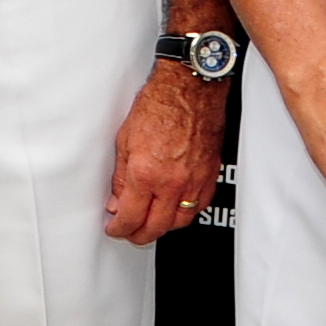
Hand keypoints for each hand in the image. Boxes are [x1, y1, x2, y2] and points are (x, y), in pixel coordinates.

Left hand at [103, 63, 228, 244]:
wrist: (190, 89)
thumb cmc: (160, 106)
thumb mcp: (125, 141)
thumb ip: (122, 178)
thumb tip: (118, 201)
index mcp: (147, 174)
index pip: (131, 218)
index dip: (119, 229)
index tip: (115, 228)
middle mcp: (173, 182)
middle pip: (157, 227)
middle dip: (139, 235)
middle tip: (130, 233)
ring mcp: (195, 181)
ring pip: (181, 221)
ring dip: (164, 228)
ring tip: (151, 224)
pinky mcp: (210, 175)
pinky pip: (199, 206)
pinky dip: (186, 213)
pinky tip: (176, 210)